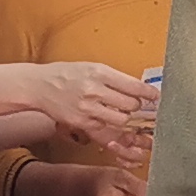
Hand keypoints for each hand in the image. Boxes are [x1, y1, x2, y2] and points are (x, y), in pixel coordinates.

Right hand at [23, 61, 147, 145]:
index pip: (134, 85)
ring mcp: (88, 108)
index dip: (149, 93)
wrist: (39, 85)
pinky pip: (105, 128)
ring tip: (118, 111)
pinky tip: (104, 117)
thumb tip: (137, 88)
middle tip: (135, 103)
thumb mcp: (91, 67)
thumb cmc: (66, 74)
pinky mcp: (81, 122)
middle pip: (131, 105)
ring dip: (124, 117)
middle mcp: (94, 90)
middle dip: (136, 105)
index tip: (155, 96)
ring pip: (121, 119)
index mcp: (99, 72)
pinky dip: (108, 124)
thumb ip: (113, 78)